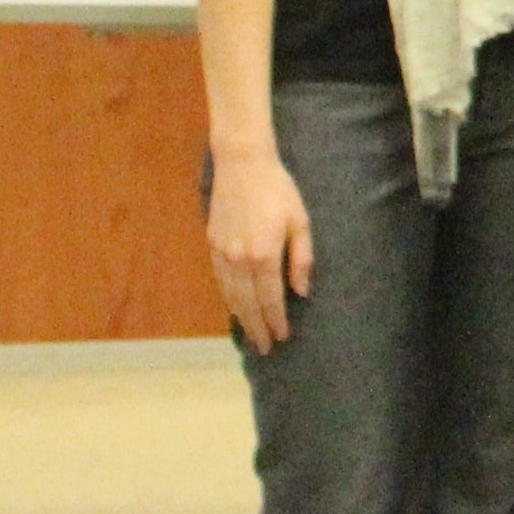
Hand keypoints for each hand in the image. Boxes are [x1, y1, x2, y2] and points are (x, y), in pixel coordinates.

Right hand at [207, 144, 312, 352]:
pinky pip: (220, 280)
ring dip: (240, 317)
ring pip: (230, 295)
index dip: (277, 320)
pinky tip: (235, 305)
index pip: (270, 299)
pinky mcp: (212, 244)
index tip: (282, 337)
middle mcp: (240, 259)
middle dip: (257, 328)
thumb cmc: (278, 190)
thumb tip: (301, 291)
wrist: (242, 165)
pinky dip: (228, 297)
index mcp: (264, 254)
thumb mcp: (300, 221)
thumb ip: (301, 258)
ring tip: (250, 334)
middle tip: (265, 348)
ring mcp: (222, 253)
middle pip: (248, 304)